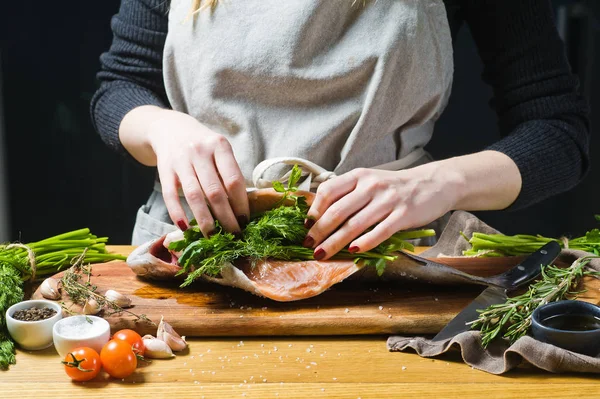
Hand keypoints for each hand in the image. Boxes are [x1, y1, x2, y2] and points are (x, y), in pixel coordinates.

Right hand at [145, 110, 248, 236]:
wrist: (170, 128)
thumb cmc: (203, 146)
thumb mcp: (219, 151)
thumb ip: (228, 173)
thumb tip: (241, 209)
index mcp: (219, 146)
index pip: (234, 180)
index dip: (241, 204)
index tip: (246, 222)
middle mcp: (200, 151)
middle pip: (215, 192)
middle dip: (226, 218)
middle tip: (233, 235)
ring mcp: (180, 160)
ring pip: (194, 196)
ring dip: (204, 220)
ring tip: (212, 237)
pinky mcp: (164, 170)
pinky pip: (170, 196)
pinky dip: (178, 213)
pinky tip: (185, 228)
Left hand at [303, 164, 465, 259]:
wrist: (434, 183)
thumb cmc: (395, 187)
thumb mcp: (369, 182)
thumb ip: (348, 194)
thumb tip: (319, 214)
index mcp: (359, 176)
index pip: (328, 191)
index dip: (314, 210)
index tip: (306, 226)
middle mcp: (371, 186)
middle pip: (338, 211)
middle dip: (319, 231)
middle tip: (308, 246)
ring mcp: (388, 200)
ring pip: (355, 224)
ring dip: (335, 242)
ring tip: (322, 254)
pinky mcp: (403, 214)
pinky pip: (380, 231)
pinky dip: (365, 243)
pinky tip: (353, 251)